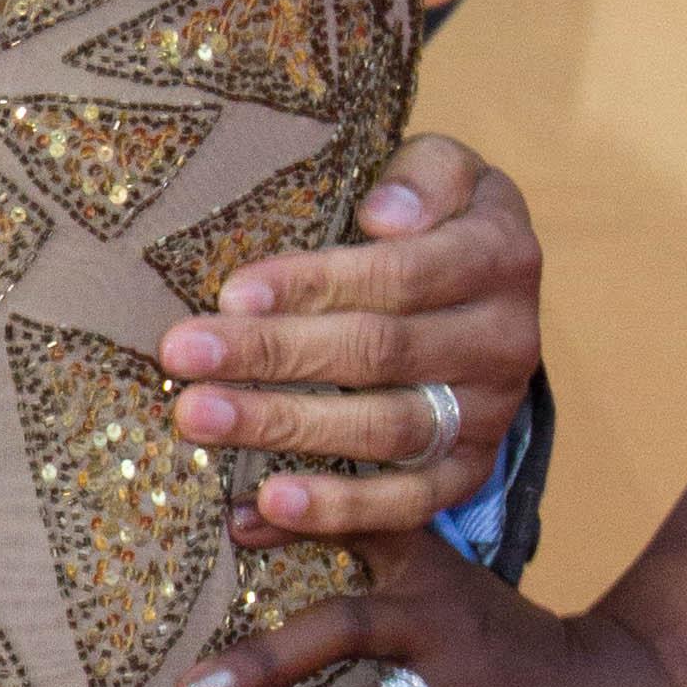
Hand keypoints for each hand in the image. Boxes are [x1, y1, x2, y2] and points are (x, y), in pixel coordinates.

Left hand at [159, 130, 543, 544]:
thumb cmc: (440, 221)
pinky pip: (402, 506)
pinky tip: (255, 512)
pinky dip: (329, 514)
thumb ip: (426, 176)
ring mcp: (486, 416)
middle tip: (182, 356)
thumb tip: (385, 215)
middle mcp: (504, 342)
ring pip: (385, 433)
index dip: (315, 284)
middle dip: (274, 354)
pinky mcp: (467, 474)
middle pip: (380, 353)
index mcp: (498, 257)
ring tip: (201, 423)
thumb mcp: (448, 173)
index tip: (231, 292)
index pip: (399, 274)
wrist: (495, 295)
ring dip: (287, 431)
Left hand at [175, 530, 686, 686]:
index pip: (356, 530)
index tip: (225, 523)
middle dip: (262, 662)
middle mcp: (444, 623)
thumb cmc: (512, 643)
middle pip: (343, 628)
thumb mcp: (449, 584)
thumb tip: (242, 518)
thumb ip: (364, 548)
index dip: (295, 521)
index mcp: (428, 574)